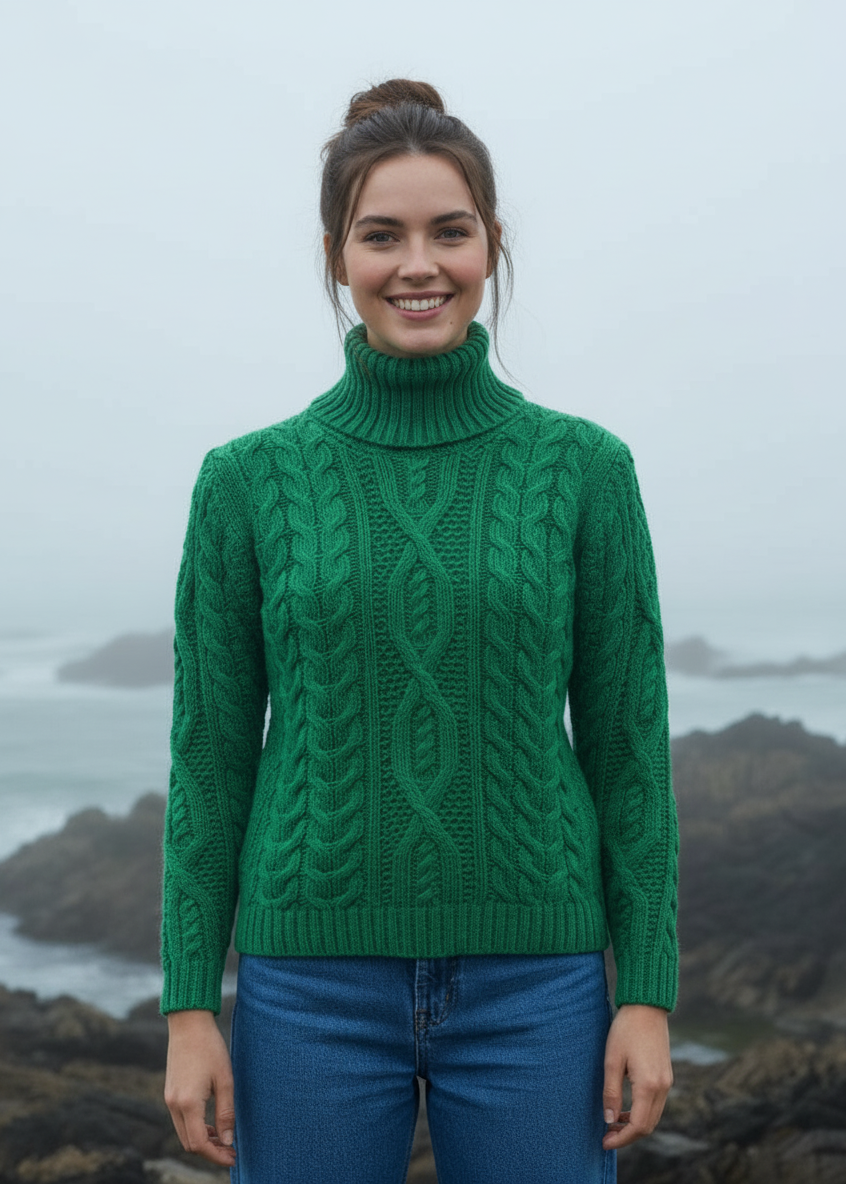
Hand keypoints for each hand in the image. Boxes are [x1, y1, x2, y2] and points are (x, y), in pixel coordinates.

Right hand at [164, 1009, 236, 1167]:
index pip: (199, 1144)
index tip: (233, 1157)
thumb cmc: (210, 1047)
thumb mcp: (225, 1080)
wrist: (189, 1023)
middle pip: (189, 1143)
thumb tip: (227, 1141)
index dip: (216, 1155)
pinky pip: (180, 1120)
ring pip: (184, 1133)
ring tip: (223, 1138)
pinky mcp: (170, 1092)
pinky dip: (195, 1127)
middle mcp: (174, 1104)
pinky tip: (211, 1123)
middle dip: (209, 1151)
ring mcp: (169, 1099)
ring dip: (202, 1140)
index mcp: (188, 1103)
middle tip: (230, 1151)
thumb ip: (226, 1113)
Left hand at [601, 1002, 672, 1149]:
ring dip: (635, 1125)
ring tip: (613, 1122)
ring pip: (653, 1116)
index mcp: (649, 1085)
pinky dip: (642, 1112)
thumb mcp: (612, 1060)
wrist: (646, 1006)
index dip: (622, 1139)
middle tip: (606, 1135)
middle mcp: (663, 1087)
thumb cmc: (626, 1030)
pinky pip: (656, 1104)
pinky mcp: (666, 1075)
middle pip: (648, 1125)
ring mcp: (667, 1081)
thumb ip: (611, 1093)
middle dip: (628, 1135)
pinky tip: (625, 1108)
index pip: (639, 1126)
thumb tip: (609, 1120)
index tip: (604, 1142)